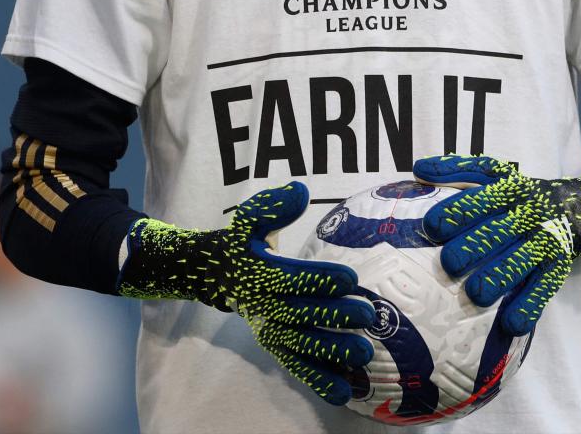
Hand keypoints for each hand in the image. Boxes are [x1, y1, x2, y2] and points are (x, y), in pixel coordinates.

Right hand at [117, 182, 374, 404]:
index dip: (319, 279)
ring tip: (363, 352)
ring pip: (301, 345)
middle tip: (367, 315)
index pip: (291, 278)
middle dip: (335, 317)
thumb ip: (272, 206)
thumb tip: (300, 191)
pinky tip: (344, 390)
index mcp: (260, 272)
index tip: (350, 279)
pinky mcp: (275, 346)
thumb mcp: (250, 219)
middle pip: (301, 314)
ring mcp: (269, 329)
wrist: (213, 275)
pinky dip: (317, 380)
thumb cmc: (242, 243)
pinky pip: (295, 366)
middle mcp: (264, 305)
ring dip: (332, 352)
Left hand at [415, 155, 580, 335]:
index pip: (479, 199)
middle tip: (450, 263)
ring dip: (497, 279)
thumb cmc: (517, 194)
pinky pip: (543, 288)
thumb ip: (457, 170)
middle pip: (496, 232)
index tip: (431, 227)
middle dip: (471, 248)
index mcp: (507, 190)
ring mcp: (544, 241)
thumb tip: (419, 168)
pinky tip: (511, 324)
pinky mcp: (558, 267)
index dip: (455, 213)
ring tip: (476, 294)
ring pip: (520, 262)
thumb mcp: (493, 174)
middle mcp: (527, 214)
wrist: (574, 206)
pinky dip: (529, 306)